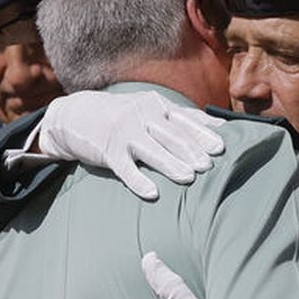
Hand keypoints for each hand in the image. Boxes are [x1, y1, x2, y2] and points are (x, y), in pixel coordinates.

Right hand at [38, 90, 224, 199]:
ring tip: (189, 178)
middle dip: (190, 150)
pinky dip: (138, 181)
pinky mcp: (108, 152)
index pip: (184, 119)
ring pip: (151, 150)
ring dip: (170, 164)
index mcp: (156, 105)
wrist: (76, 115)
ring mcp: (124, 133)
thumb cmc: (124, 116)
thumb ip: (182, 117)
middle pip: (170, 135)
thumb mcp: (151, 108)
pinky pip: (125, 168)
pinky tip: (151, 193)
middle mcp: (141, 115)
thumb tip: (222, 125)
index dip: (203, 133)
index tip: (221, 147)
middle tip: (208, 165)